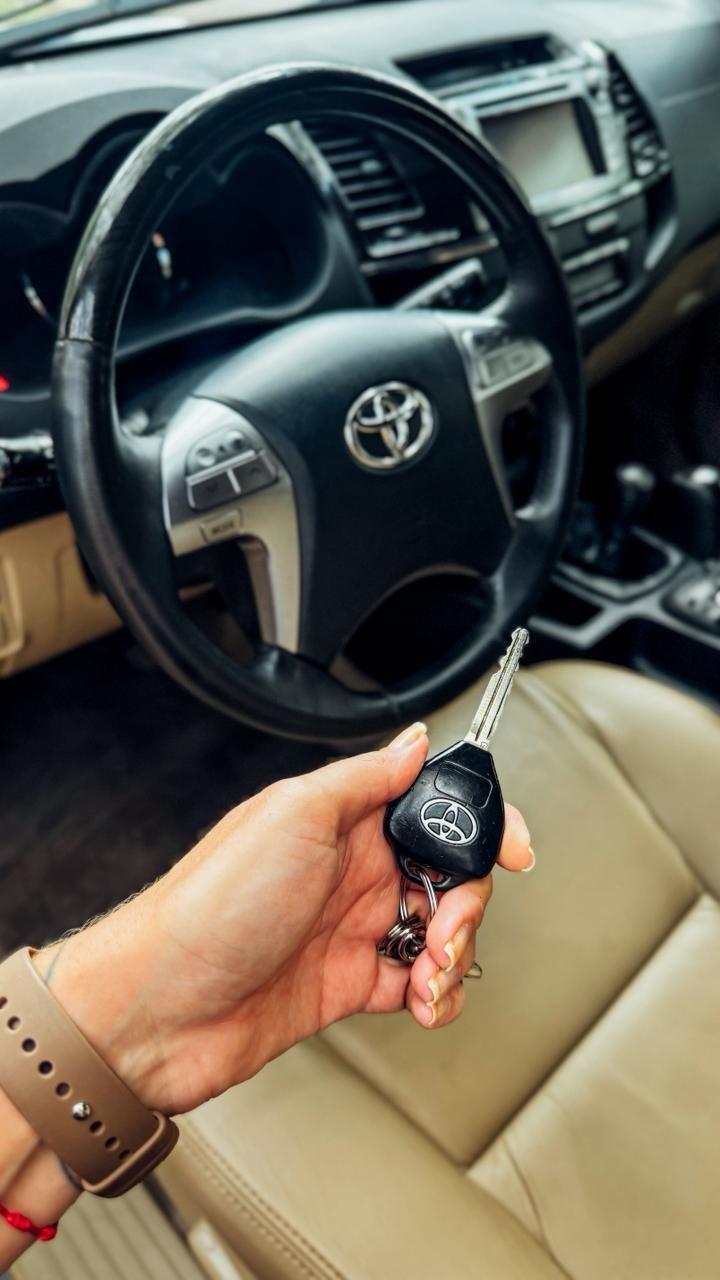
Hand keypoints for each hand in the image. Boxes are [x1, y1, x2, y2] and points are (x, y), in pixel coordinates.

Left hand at [42, 724, 532, 1115]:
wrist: (160, 1006)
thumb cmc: (211, 904)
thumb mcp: (294, 814)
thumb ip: (366, 777)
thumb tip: (414, 739)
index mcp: (343, 818)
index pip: (431, 803)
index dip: (480, 822)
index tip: (514, 848)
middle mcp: (353, 868)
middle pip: (449, 873)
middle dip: (469, 903)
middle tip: (448, 929)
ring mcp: (352, 927)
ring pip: (440, 930)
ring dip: (454, 955)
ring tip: (432, 975)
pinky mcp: (350, 983)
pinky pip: (418, 984)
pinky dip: (437, 997)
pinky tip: (425, 1003)